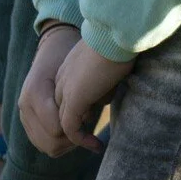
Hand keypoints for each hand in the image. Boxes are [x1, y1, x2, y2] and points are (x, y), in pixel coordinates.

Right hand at [18, 26, 80, 157]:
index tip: (93, 119)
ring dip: (67, 144)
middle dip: (73, 140)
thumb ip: (77, 92)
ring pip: (46, 146)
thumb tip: (87, 117)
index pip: (57, 129)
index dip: (77, 129)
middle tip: (91, 132)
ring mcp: (24, 114)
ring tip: (83, 131)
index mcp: (36, 93)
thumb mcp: (75, 68)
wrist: (53, 46)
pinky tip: (73, 131)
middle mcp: (25, 106)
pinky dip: (58, 142)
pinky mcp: (27, 119)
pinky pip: (41, 141)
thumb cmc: (69, 53)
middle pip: (50, 142)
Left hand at [53, 39, 132, 153]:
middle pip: (61, 111)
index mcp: (69, 68)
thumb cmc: (119, 41)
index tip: (94, 115)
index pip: (67, 96)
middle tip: (93, 137)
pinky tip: (96, 145)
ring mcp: (66, 91)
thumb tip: (109, 89)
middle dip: (75, 126)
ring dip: (77, 137)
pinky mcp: (74, 101)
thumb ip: (103, 74)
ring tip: (95, 144)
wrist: (114, 34)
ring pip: (64, 122)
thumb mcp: (107, 59)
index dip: (80, 108)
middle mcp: (62, 81)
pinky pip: (71, 128)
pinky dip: (82, 140)